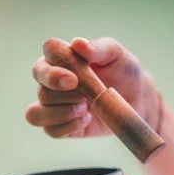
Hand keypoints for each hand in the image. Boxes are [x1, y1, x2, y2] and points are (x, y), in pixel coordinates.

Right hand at [25, 37, 159, 138]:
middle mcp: (52, 80)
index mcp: (63, 57)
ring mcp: (54, 105)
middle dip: (61, 95)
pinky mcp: (60, 125)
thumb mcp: (116, 55)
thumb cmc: (123, 72)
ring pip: (36, 113)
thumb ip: (98, 48)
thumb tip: (78, 43)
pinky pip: (50, 131)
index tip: (74, 79)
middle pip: (40, 87)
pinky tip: (85, 120)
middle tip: (85, 96)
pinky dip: (67, 127)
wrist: (137, 99)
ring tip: (84, 109)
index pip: (48, 51)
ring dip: (60, 113)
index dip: (55, 67)